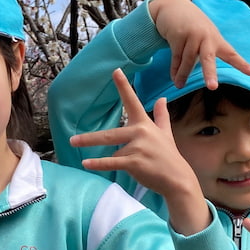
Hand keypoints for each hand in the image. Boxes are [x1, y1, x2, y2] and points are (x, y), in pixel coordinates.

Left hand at [68, 69, 209, 233]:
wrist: (177, 178)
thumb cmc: (168, 155)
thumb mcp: (166, 132)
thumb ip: (161, 115)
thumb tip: (162, 98)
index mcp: (145, 124)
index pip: (132, 101)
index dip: (124, 86)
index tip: (115, 71)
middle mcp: (141, 133)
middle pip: (111, 134)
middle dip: (90, 137)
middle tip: (72, 139)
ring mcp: (138, 148)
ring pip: (113, 150)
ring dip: (97, 154)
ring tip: (77, 151)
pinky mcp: (135, 162)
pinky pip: (113, 162)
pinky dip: (99, 164)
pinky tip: (86, 164)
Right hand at [148, 0, 249, 89]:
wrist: (173, 7)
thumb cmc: (191, 25)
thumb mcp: (202, 37)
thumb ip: (204, 53)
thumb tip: (202, 74)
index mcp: (216, 39)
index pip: (231, 54)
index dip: (242, 64)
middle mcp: (206, 37)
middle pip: (208, 58)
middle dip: (210, 73)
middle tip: (212, 87)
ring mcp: (192, 35)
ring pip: (188, 61)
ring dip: (183, 75)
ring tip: (180, 85)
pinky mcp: (178, 35)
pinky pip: (177, 57)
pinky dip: (175, 69)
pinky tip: (175, 78)